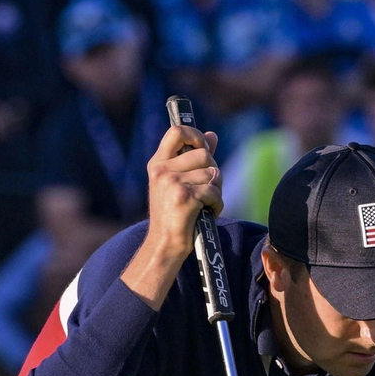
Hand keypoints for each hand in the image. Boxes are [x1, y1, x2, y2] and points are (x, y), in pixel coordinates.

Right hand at [142, 124, 220, 261]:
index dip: (195, 134)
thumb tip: (212, 136)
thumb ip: (194, 158)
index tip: (204, 146)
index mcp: (157, 163)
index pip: (177, 131)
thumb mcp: (177, 182)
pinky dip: (217, 205)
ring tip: (204, 204)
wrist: (164, 244)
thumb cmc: (173, 214)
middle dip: (213, 172)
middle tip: (206, 190)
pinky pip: (214, 192)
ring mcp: (172, 183)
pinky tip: (206, 213)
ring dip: (216, 191)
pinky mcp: (185, 197)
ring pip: (213, 174)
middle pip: (204, 154)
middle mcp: (162, 170)